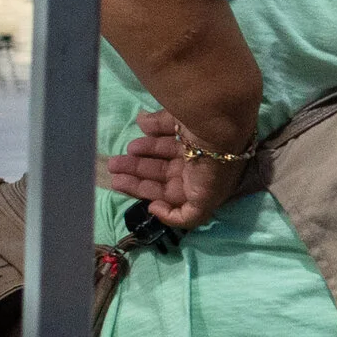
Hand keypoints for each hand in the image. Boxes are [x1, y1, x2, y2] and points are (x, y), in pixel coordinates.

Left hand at [99, 108, 246, 232]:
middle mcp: (195, 165)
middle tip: (113, 165)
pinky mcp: (186, 118)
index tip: (119, 182)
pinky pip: (165, 122)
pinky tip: (142, 124)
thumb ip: (185, 217)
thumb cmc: (212, 169)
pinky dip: (151, 123)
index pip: (165, 189)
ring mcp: (191, 141)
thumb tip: (154, 208)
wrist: (223, 130)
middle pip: (159, 169)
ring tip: (126, 148)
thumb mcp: (203, 204)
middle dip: (135, 169)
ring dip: (141, 149)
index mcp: (198, 184)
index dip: (141, 188)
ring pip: (160, 148)